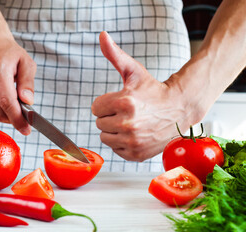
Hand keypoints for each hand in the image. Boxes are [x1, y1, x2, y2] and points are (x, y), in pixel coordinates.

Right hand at [0, 34, 35, 134]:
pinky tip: (3, 98)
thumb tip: (28, 101)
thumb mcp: (26, 62)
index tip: (27, 130)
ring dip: (6, 115)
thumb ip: (28, 82)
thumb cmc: (8, 52)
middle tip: (25, 120)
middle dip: (13, 120)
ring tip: (15, 103)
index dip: (17, 120)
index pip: (7, 102)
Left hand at [92, 31, 192, 161]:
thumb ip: (114, 55)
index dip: (106, 103)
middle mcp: (128, 124)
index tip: (121, 101)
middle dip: (110, 116)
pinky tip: (135, 134)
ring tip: (131, 123)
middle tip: (128, 112)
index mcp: (124, 102)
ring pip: (105, 137)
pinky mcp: (136, 154)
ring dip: (114, 130)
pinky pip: (115, 149)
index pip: (95, 108)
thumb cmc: (154, 91)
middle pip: (99, 123)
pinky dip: (122, 143)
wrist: (179, 110)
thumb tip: (102, 36)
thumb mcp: (134, 71)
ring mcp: (132, 141)